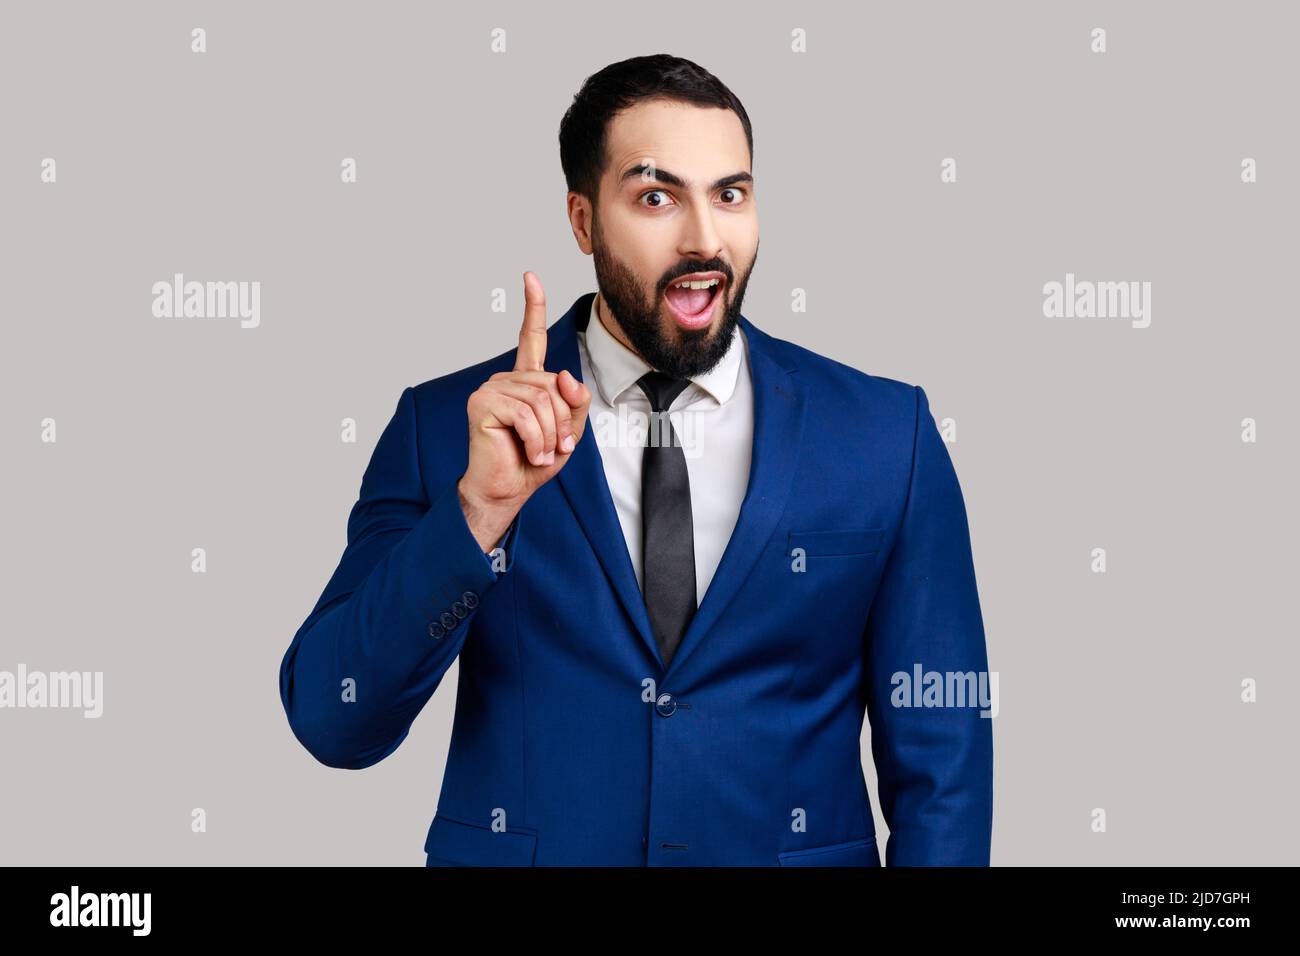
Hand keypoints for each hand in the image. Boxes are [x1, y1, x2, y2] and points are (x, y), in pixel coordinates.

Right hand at [458, 272, 591, 548]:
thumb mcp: (568, 432)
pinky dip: (536, 438)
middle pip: (552, 385)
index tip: (530, 277)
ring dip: (548, 434)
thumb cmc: (533, 462)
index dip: (533, 308)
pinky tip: (529, 451)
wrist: (506, 489)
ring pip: (541, 401)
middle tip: (553, 447)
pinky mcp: (482, 403)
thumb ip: (574, 403)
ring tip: (539, 452)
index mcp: (525, 381)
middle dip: (560, 421)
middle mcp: (506, 379)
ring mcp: (491, 388)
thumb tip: (565, 375)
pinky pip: (525, 414)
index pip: (530, 339)